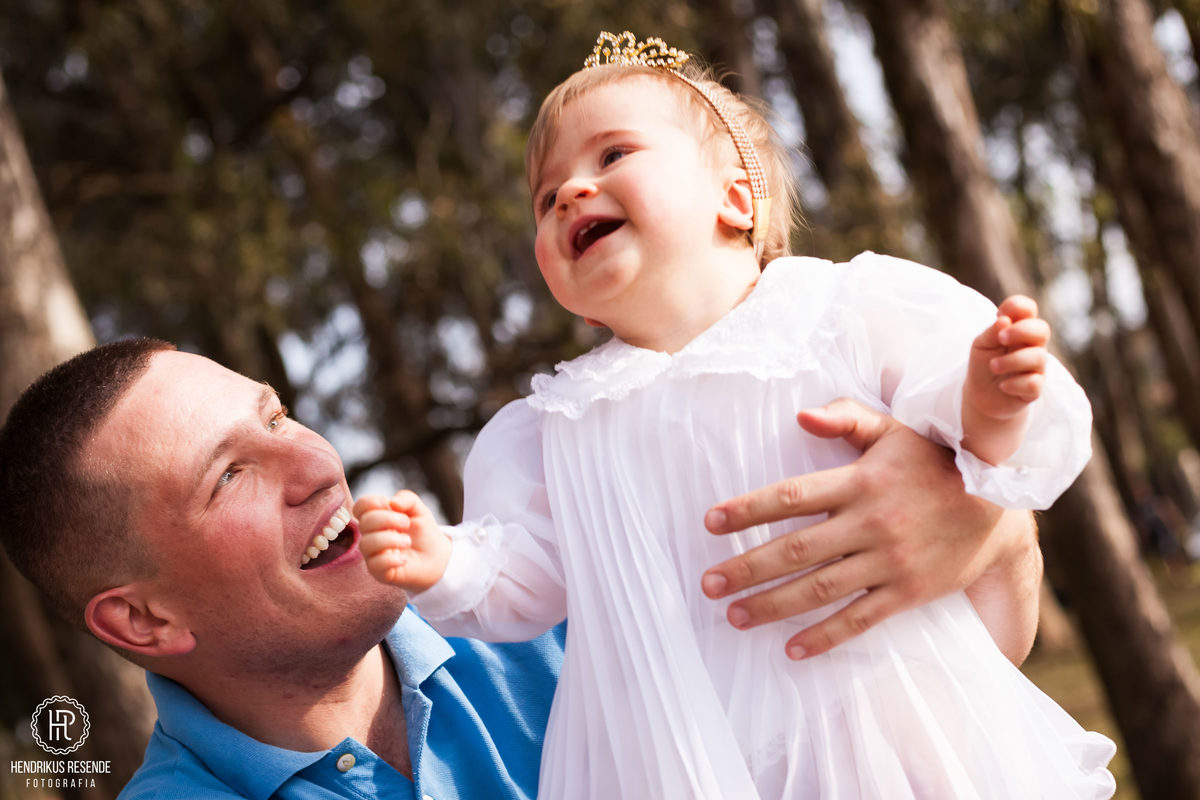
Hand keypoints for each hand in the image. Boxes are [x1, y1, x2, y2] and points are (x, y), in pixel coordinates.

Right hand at [353, 490, 450, 592]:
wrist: (436, 557)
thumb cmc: (423, 532)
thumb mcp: (419, 510)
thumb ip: (407, 498)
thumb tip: (392, 503)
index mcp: (377, 518)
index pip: (360, 507)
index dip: (369, 503)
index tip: (387, 504)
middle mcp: (371, 535)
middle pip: (364, 523)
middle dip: (387, 519)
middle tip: (406, 524)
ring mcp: (373, 554)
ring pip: (366, 544)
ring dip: (390, 539)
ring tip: (407, 541)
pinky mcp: (379, 572)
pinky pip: (375, 564)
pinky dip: (390, 560)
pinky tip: (403, 559)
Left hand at [699, 398, 1032, 660]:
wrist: (998, 502)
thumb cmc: (933, 460)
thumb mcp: (892, 430)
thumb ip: (846, 418)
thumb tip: (800, 415)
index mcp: (860, 481)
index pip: (791, 497)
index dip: (747, 509)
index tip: (710, 522)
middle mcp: (871, 523)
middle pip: (796, 550)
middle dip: (746, 568)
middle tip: (708, 583)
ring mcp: (890, 561)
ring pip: (820, 589)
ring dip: (772, 605)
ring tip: (734, 616)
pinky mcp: (909, 591)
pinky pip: (861, 619)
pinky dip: (825, 636)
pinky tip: (792, 648)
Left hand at [967, 294, 1049, 419]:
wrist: (981, 395)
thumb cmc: (984, 363)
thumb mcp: (981, 345)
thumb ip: (992, 332)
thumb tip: (1005, 320)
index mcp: (1019, 329)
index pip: (1028, 309)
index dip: (1017, 306)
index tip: (999, 315)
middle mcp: (1032, 345)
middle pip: (1042, 329)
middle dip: (1021, 331)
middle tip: (1001, 339)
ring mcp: (1036, 367)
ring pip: (1039, 357)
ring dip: (1012, 361)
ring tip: (994, 366)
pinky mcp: (1035, 389)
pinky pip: (1034, 383)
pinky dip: (1015, 383)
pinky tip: (1003, 386)